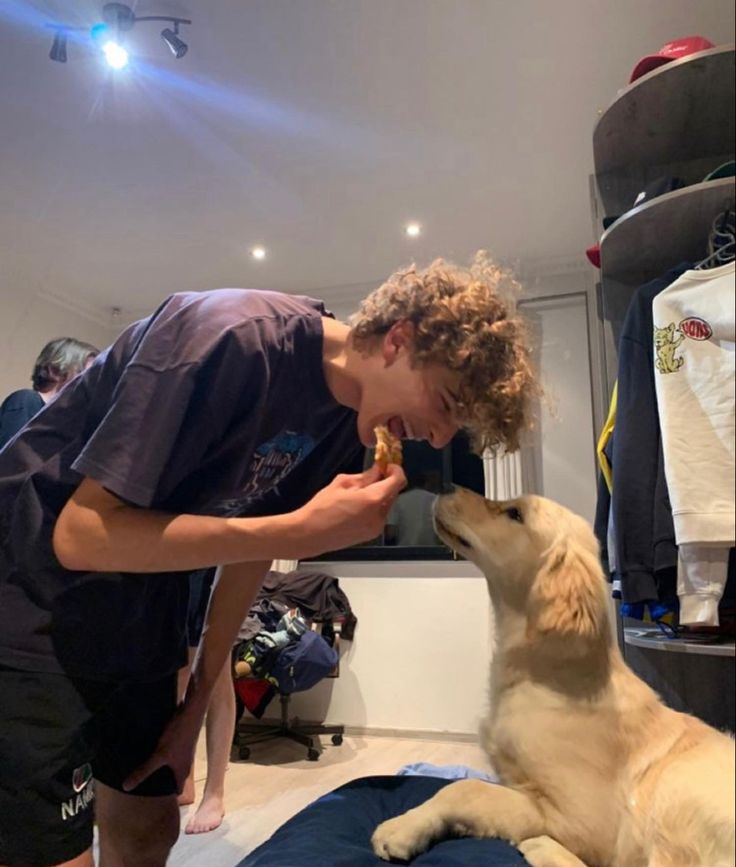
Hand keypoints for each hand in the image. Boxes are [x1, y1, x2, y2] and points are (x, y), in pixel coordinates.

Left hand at [123, 699, 204, 793]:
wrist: (191, 713)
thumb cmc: (178, 736)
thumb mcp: (159, 755)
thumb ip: (144, 771)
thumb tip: (126, 787)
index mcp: (182, 772)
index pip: (177, 791)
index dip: (167, 797)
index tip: (155, 801)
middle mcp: (185, 765)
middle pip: (175, 779)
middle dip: (163, 783)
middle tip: (148, 787)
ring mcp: (185, 753)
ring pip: (173, 766)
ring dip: (164, 768)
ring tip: (149, 769)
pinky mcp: (182, 742)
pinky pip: (172, 754)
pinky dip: (165, 756)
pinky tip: (154, 752)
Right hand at [287, 464, 405, 558]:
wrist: (310, 535)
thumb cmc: (321, 508)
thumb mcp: (341, 484)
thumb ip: (364, 477)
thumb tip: (376, 471)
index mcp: (373, 499)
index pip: (398, 481)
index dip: (396, 470)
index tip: (387, 465)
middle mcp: (379, 515)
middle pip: (393, 493)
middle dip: (385, 483)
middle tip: (372, 475)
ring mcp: (376, 527)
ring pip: (386, 504)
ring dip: (379, 495)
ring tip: (359, 493)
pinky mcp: (371, 535)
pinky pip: (379, 516)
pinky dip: (374, 507)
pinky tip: (357, 506)